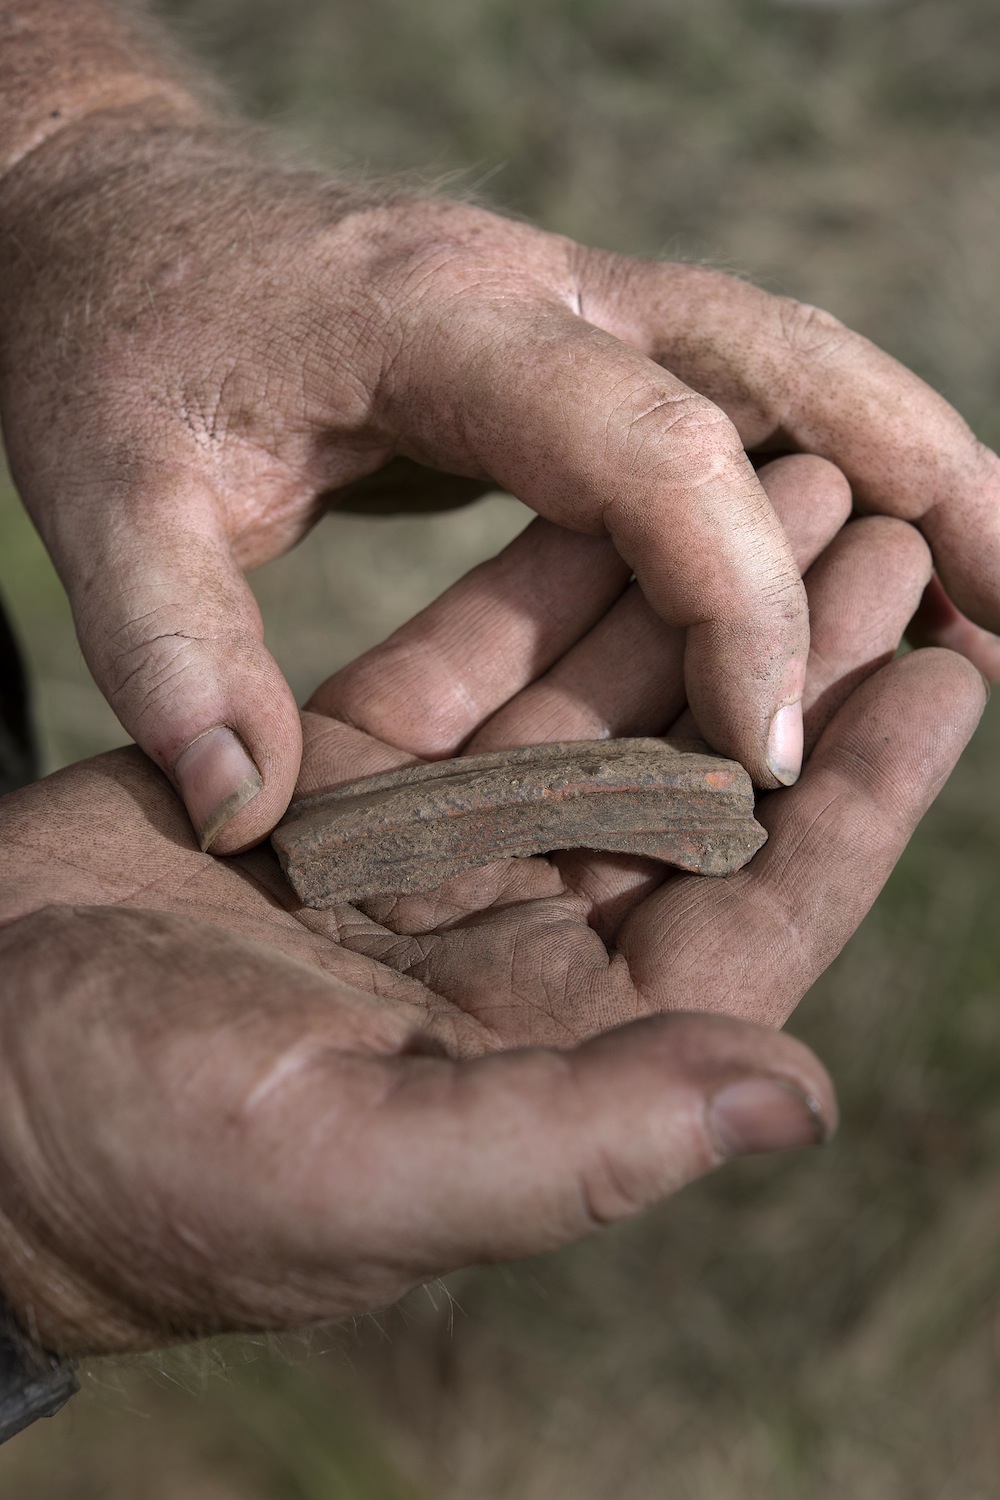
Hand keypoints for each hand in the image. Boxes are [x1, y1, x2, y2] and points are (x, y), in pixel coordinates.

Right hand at [0, 459, 983, 1356]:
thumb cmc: (147, 1164)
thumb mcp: (367, 1167)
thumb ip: (587, 1139)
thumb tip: (800, 1101)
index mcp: (558, 1048)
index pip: (758, 908)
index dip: (866, 792)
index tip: (957, 666)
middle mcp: (515, 948)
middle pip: (695, 778)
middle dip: (790, 658)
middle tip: (886, 532)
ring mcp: (430, 854)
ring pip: (590, 703)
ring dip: (678, 598)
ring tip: (776, 487)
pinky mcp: (338, 779)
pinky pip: (465, 665)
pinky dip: (539, 586)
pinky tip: (609, 502)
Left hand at [2, 108, 997, 854]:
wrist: (104, 213)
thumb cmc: (101, 348)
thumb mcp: (101, 499)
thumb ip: (166, 653)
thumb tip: (243, 818)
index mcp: (443, 325)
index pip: (653, 454)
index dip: (735, 604)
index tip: (770, 754)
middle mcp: (537, 294)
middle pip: (786, 357)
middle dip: (920, 477)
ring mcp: (560, 302)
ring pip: (784, 360)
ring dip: (899, 461)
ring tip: (989, 588)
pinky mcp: (557, 340)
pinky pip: (719, 397)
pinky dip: (807, 472)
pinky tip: (845, 559)